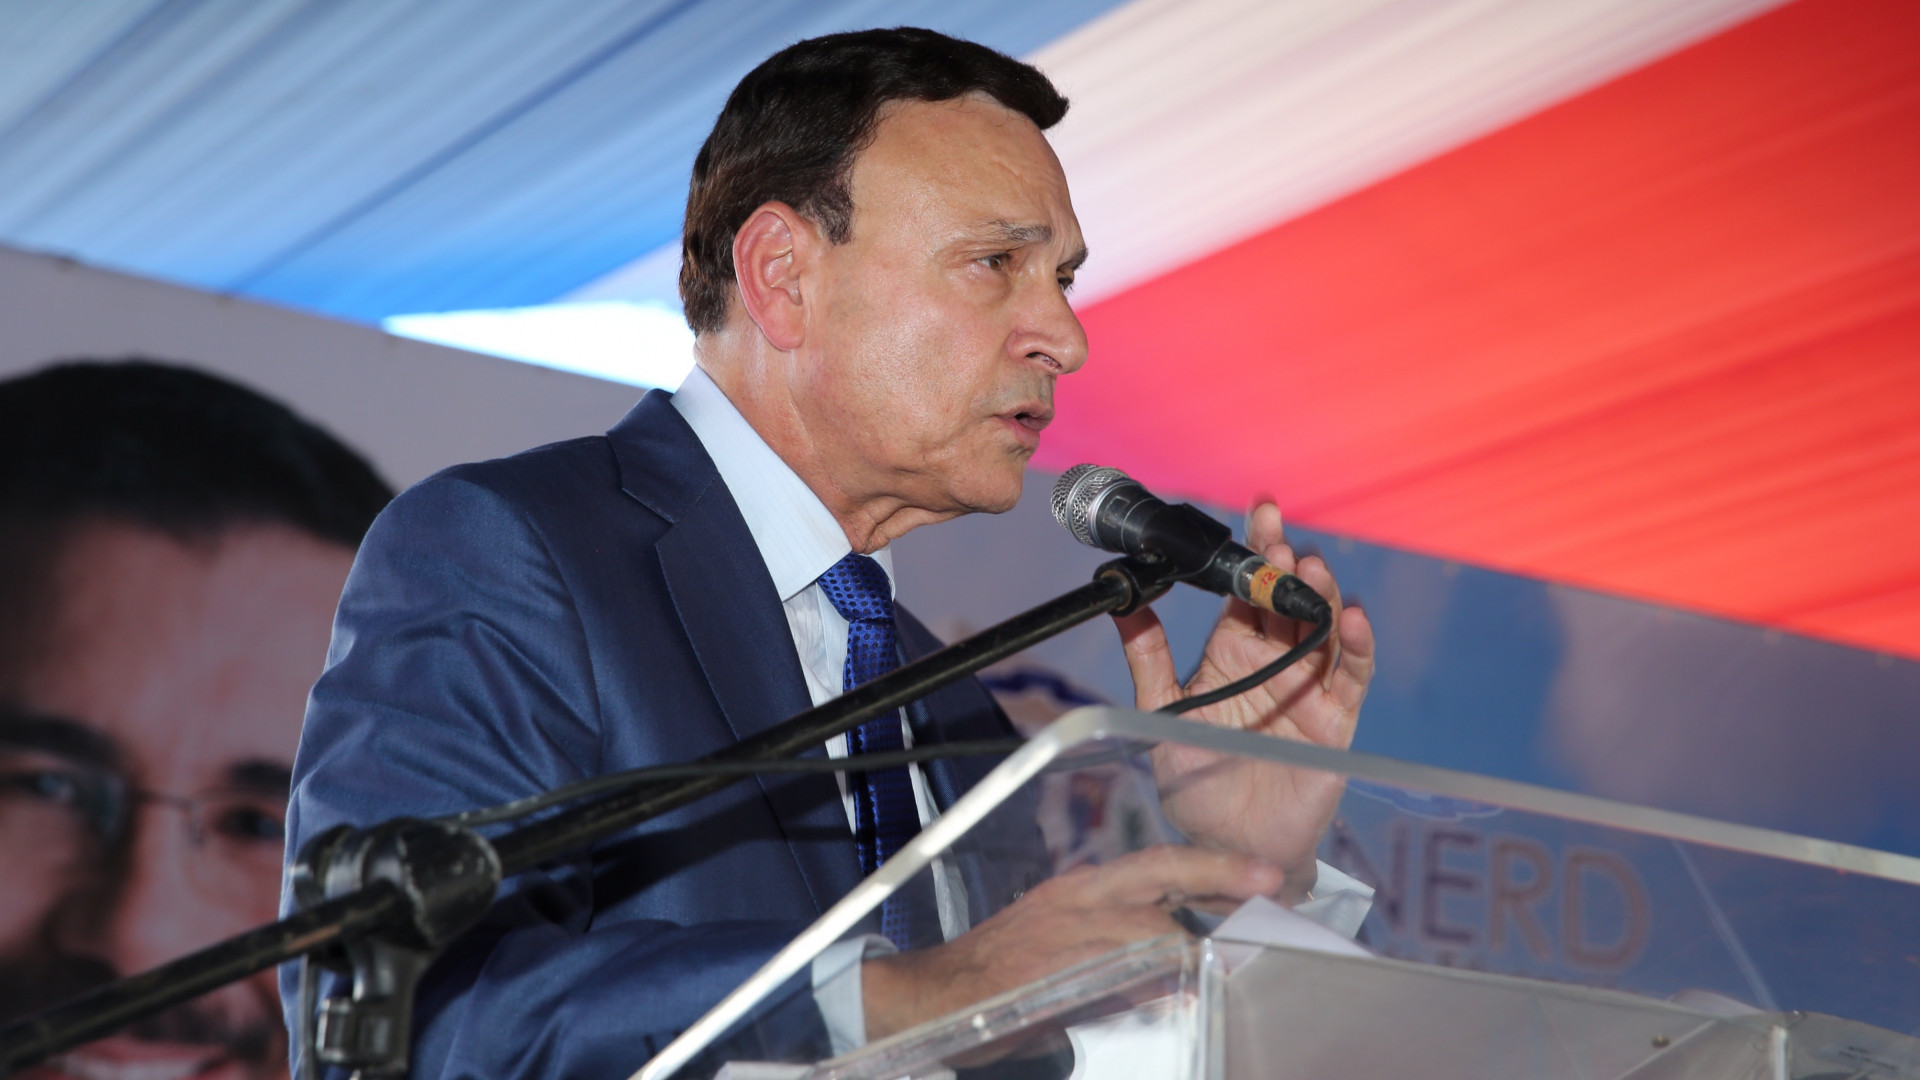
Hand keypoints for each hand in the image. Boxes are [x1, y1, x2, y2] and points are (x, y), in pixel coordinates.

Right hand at [861, 846, 1281, 1039]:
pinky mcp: (1056, 974)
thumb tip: (1171, 971)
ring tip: (1227, 955)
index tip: (1263, 872)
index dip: (1213, 864)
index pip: (1158, 863)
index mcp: (1081, 888)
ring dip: (1191, 944)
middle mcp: (1079, 901)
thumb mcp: (1062, 943)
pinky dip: (1150, 985)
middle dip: (1218, 878)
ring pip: (1150, 929)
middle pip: (1161, 877)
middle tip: (1269, 886)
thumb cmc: (999, 974)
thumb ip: (1117, 951)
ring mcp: (1067, 935)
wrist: (934, 996)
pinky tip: (1171, 996)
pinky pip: (1119, 976)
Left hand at [1114, 502, 1374, 899]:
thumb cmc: (1196, 782)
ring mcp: (1307, 688)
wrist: (1226, 847)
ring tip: (1310, 566)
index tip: (1259, 511)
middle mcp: (1274, 661)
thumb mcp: (1160, 713)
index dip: (1255, 550)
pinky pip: (1351, 676)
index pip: (1245, 589)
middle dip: (1284, 562)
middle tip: (1277, 533)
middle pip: (1287, 598)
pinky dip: (1355, 646)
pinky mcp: (1335, 721)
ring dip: (1320, 594)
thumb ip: (1148, 658)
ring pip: (1322, 627)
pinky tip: (1351, 619)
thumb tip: (1122, 602)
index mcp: (1232, 651)